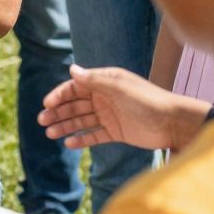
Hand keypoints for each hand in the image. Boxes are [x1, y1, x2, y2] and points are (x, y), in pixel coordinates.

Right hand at [40, 62, 200, 152]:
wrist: (172, 123)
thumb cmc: (147, 100)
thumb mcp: (119, 87)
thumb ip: (95, 80)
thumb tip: (71, 69)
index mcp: (104, 82)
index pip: (76, 87)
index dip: (60, 95)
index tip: (47, 104)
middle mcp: (104, 98)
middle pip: (75, 104)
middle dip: (58, 112)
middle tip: (42, 121)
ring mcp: (109, 115)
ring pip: (81, 121)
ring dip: (65, 126)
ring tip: (50, 134)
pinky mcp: (116, 132)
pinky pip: (94, 135)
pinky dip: (81, 139)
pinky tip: (68, 143)